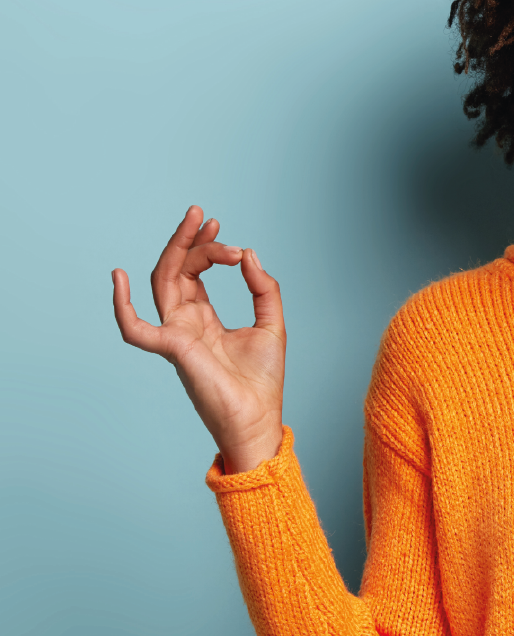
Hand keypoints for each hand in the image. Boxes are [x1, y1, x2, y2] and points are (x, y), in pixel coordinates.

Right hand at [112, 206, 285, 472]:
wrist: (258, 419)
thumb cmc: (262, 381)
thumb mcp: (272, 324)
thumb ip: (263, 289)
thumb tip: (250, 253)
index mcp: (204, 318)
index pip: (194, 273)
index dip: (207, 249)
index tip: (226, 233)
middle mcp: (184, 323)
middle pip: (176, 270)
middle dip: (189, 240)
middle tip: (204, 216)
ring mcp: (175, 335)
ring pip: (163, 282)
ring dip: (178, 251)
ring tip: (196, 224)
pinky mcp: (173, 349)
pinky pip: (135, 329)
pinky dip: (122, 306)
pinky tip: (118, 277)